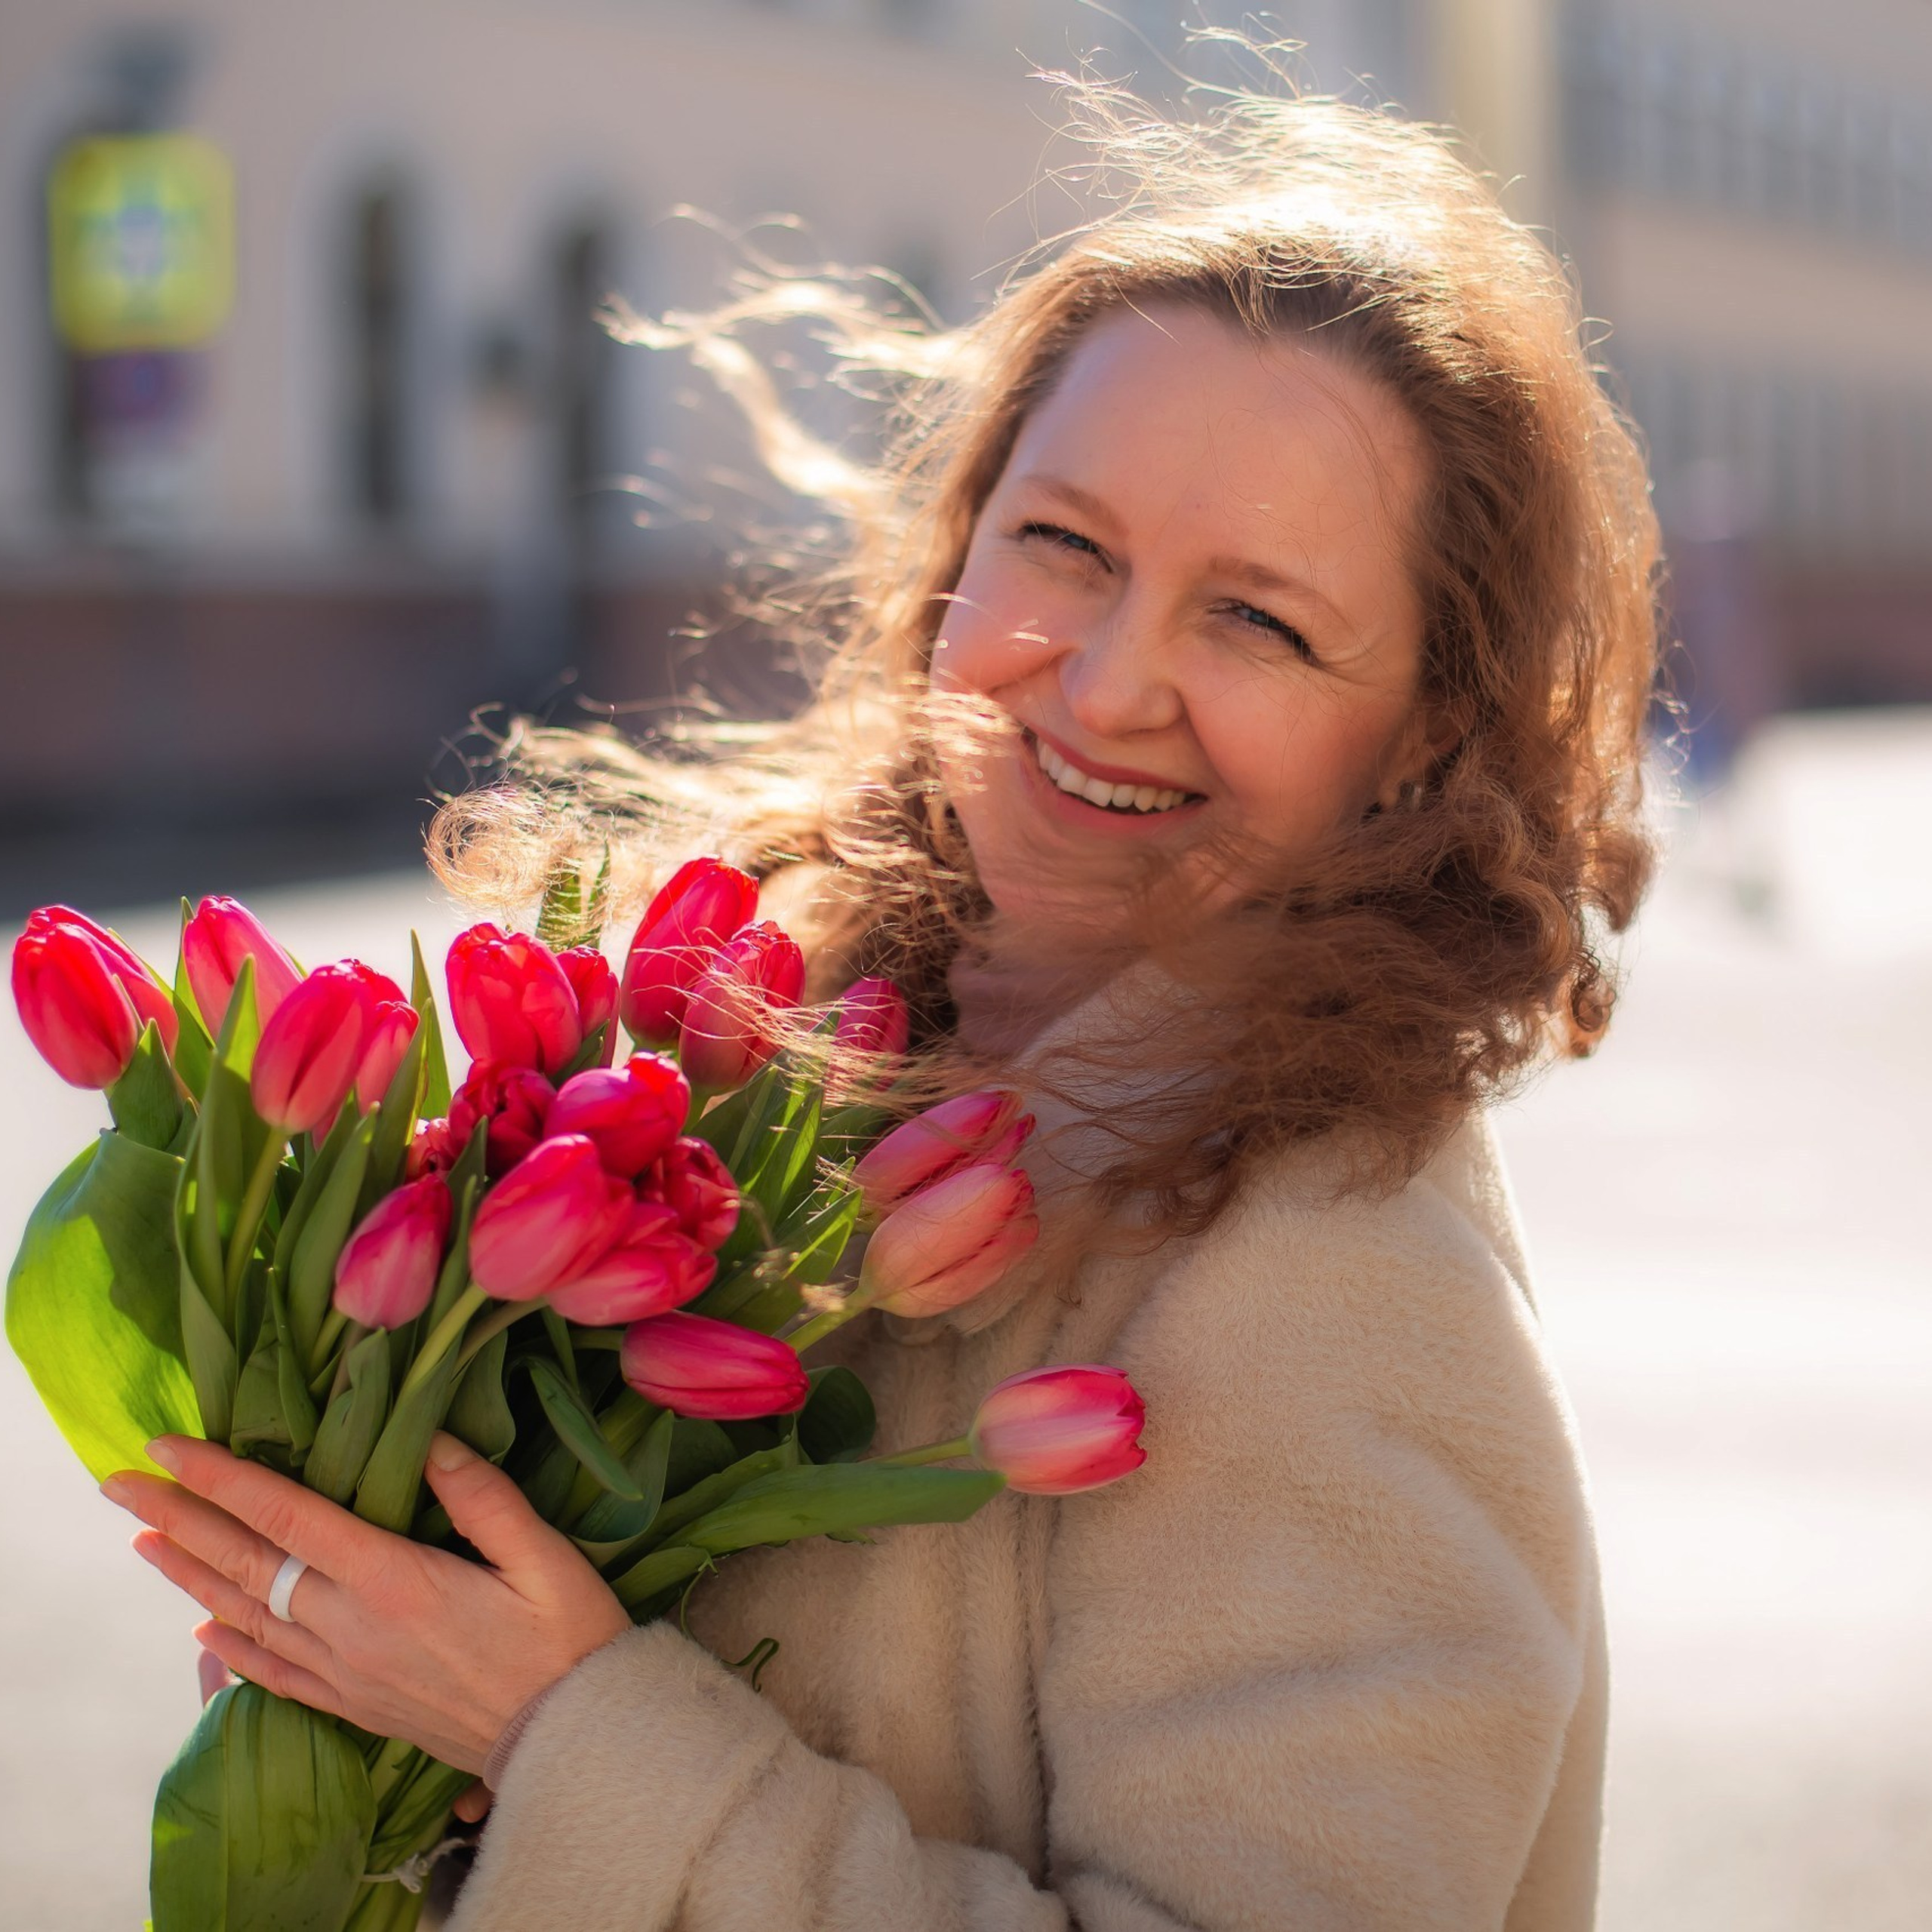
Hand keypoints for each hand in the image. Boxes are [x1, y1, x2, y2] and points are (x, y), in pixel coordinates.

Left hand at [104, 1432, 630, 1774]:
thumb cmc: (567, 1636)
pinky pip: (277, 1675)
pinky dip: (234, 1650)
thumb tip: (426, 1437)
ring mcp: (349, 1672)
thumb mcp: (542, 1554)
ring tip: (143, 1542)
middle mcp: (353, 1627)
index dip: (223, 1479)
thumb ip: (481, 1495)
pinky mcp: (358, 1705)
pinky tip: (204, 1632)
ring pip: (248, 1617)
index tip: (170, 1445)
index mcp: (394, 1580)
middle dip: (179, 1518)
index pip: (288, 1517)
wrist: (572, 1740)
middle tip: (120, 1481)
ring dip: (190, 1577)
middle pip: (248, 1564)